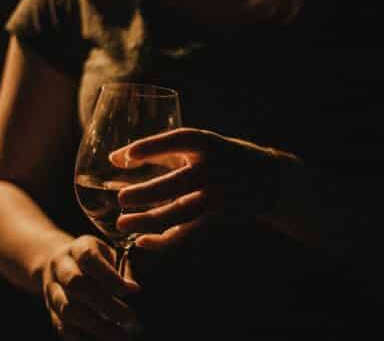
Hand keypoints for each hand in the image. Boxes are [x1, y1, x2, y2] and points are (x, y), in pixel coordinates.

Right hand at [42, 235, 139, 339]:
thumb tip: (134, 289)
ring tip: (120, 336)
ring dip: (95, 326)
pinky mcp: (50, 311)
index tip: (129, 291)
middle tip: (129, 317)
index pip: (89, 259)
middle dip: (104, 304)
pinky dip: (82, 338)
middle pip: (76, 285)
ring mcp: (52, 290)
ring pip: (67, 310)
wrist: (58, 263)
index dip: (108, 276)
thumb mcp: (109, 254)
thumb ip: (123, 268)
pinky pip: (62, 327)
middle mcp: (60, 268)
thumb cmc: (95, 259)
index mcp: (77, 248)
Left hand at [109, 127, 300, 248]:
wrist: (268, 179)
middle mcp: (213, 169)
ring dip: (150, 221)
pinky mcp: (218, 216)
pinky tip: (143, 241)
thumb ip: (160, 150)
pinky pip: (188, 231)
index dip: (151, 148)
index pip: (177, 141)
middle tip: (121, 198)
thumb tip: (115, 159)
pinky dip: (165, 240)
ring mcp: (217, 195)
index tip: (123, 157)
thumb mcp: (199, 145)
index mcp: (207, 143)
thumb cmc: (222, 156)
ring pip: (180, 212)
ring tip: (122, 224)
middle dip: (147, 193)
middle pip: (177, 183)